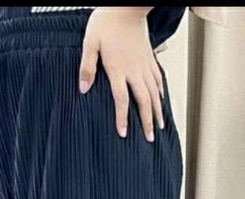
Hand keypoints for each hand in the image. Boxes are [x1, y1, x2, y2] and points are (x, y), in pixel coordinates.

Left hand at [79, 7, 163, 141]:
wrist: (127, 5)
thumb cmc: (106, 22)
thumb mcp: (90, 43)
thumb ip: (87, 67)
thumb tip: (83, 89)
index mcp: (118, 69)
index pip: (122, 100)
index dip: (122, 118)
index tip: (124, 134)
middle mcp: (134, 71)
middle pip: (143, 101)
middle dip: (147, 122)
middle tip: (150, 139)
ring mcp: (144, 65)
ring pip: (153, 93)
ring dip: (157, 111)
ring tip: (160, 127)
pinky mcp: (149, 57)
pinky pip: (157, 78)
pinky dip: (160, 91)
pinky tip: (161, 100)